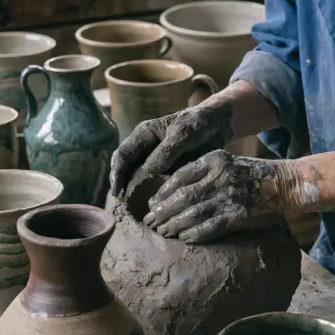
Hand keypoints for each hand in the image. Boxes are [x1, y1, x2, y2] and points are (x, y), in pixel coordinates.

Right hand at [109, 100, 233, 197]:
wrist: (217, 125)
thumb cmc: (199, 123)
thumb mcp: (184, 132)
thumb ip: (168, 149)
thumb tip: (148, 169)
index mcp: (144, 134)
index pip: (123, 154)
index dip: (117, 173)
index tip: (117, 191)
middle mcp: (145, 148)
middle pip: (125, 169)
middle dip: (121, 186)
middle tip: (122, 207)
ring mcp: (155, 160)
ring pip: (137, 179)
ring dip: (134, 193)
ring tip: (132, 212)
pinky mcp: (166, 171)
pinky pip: (154, 184)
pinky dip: (151, 195)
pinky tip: (152, 208)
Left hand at [142, 150, 283, 243]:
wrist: (285, 183)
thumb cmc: (252, 174)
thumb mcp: (226, 163)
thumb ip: (203, 172)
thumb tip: (174, 191)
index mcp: (214, 160)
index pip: (180, 176)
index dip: (162, 192)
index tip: (151, 204)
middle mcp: (220, 176)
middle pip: (183, 196)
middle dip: (163, 211)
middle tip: (150, 223)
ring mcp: (230, 195)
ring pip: (194, 212)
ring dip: (175, 224)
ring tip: (163, 232)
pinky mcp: (240, 213)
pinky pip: (212, 226)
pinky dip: (196, 233)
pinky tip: (184, 238)